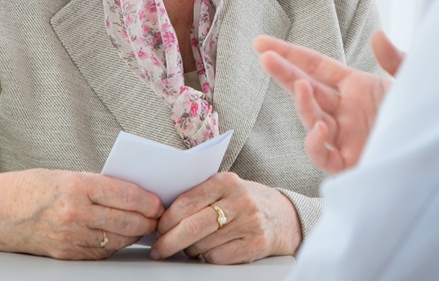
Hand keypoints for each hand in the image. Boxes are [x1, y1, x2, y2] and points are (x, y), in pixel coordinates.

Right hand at [0, 169, 162, 258]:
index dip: (148, 200)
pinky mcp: (65, 254)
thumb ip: (98, 185)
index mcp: (77, 186)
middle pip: (126, 220)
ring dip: (135, 235)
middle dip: (148, 220)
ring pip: (117, 239)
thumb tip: (132, 194)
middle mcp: (75, 213)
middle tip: (159, 217)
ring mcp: (70, 236)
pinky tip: (122, 238)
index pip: (126, 194)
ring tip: (145, 228)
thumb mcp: (67, 175)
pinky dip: (116, 245)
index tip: (159, 202)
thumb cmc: (30, 188)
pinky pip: (100, 252)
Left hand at [149, 172, 300, 262]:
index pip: (186, 202)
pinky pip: (218, 257)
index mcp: (226, 181)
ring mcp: (249, 223)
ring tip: (193, 244)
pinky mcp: (255, 244)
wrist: (281, 216)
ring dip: (190, 250)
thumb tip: (161, 215)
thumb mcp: (224, 188)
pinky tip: (213, 249)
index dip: (166, 220)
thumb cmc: (243, 202)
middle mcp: (240, 200)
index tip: (157, 229)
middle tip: (159, 249)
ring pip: (203, 245)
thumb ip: (199, 195)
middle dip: (169, 241)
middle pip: (193, 226)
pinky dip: (209, 257)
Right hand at [254, 30, 402, 173]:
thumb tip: (378, 35)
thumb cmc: (429, 115)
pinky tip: (321, 128)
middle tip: (264, 57)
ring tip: (301, 87)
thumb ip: (396, 59)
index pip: (316, 67)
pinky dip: (317, 143)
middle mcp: (346, 111)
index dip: (290, 54)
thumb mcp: (414, 81)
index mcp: (357, 87)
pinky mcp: (350, 163)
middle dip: (284, 73)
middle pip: (306, 89)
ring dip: (303, 104)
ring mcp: (345, 137)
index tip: (262, 44)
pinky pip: (324, 156)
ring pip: (312, 120)